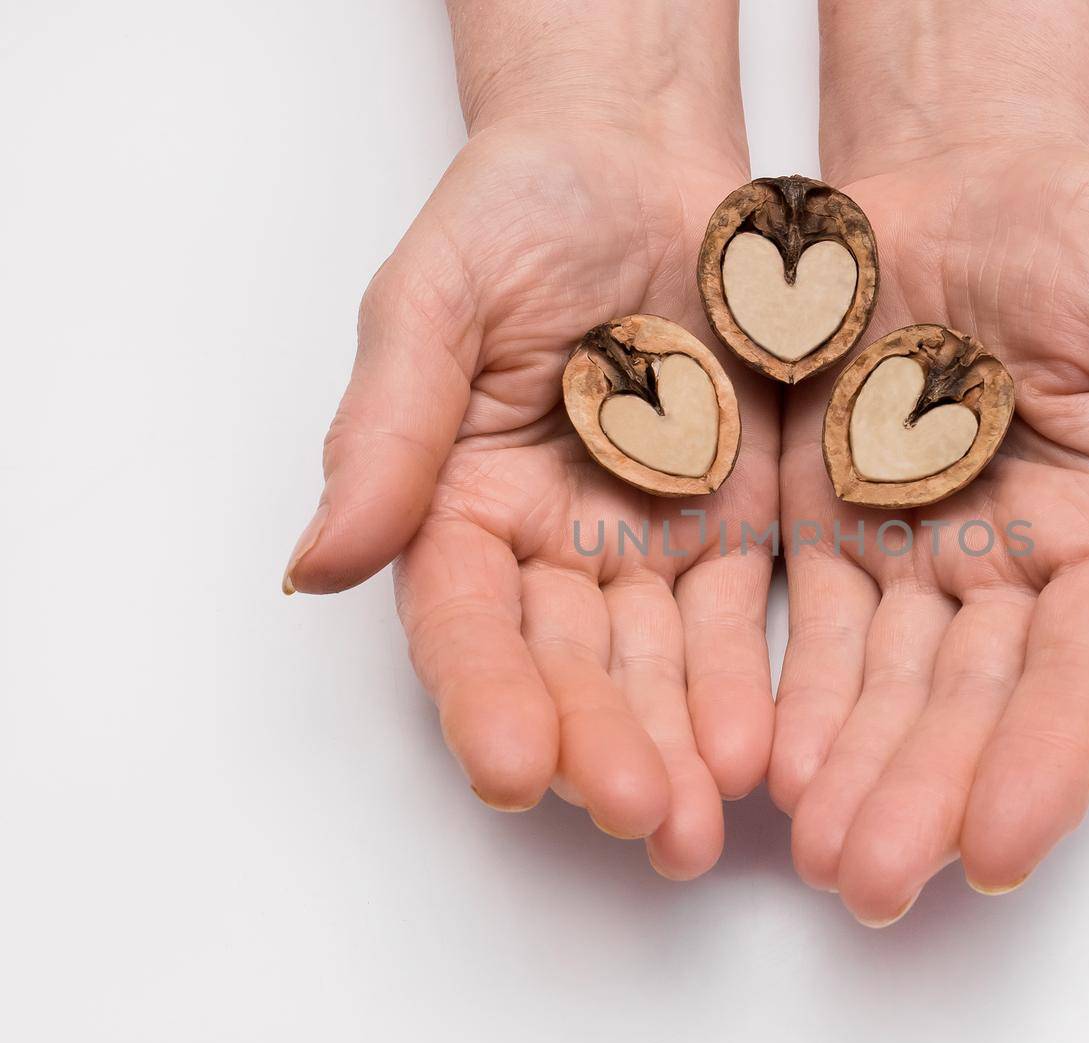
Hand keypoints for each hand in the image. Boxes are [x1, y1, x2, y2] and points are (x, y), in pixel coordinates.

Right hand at [283, 2, 775, 878]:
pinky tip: (766, 747)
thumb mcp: (437, 299)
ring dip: (680, 746)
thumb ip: (390, 429)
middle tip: (646, 821)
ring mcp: (644, 547)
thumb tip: (317, 564)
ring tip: (707, 825)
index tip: (515, 767)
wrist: (647, 165)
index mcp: (459, 506)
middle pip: (569, 667)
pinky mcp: (731, 530)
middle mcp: (547, 549)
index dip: (487, 695)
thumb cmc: (522, 210)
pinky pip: (739, 622)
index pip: (465, 622)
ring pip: (657, 667)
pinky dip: (749, 684)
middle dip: (604, 746)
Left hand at [773, 1, 1088, 923]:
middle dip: (925, 793)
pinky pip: (813, 631)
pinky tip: (769, 764)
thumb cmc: (1064, 234)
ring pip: (888, 687)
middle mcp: (1013, 569)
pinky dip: (793, 697)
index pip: (1079, 667)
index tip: (1004, 850)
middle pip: (971, 700)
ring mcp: (917, 558)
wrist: (943, 179)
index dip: (1044, 757)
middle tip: (874, 884)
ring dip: (853, 771)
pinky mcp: (828, 532)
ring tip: (817, 854)